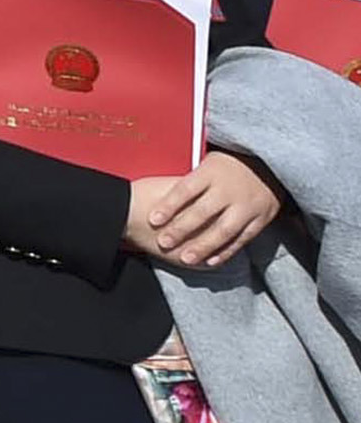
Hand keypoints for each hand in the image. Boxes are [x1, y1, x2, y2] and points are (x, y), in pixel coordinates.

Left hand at [134, 153, 283, 270]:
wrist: (270, 163)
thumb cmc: (228, 164)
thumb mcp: (207, 162)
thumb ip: (190, 179)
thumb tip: (157, 189)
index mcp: (212, 172)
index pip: (186, 189)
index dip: (169, 205)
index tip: (152, 219)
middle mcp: (229, 189)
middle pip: (202, 212)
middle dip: (181, 229)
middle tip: (163, 242)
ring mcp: (247, 205)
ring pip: (223, 229)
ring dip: (203, 245)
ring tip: (185, 258)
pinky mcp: (261, 218)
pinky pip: (243, 238)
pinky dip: (227, 251)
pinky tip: (211, 261)